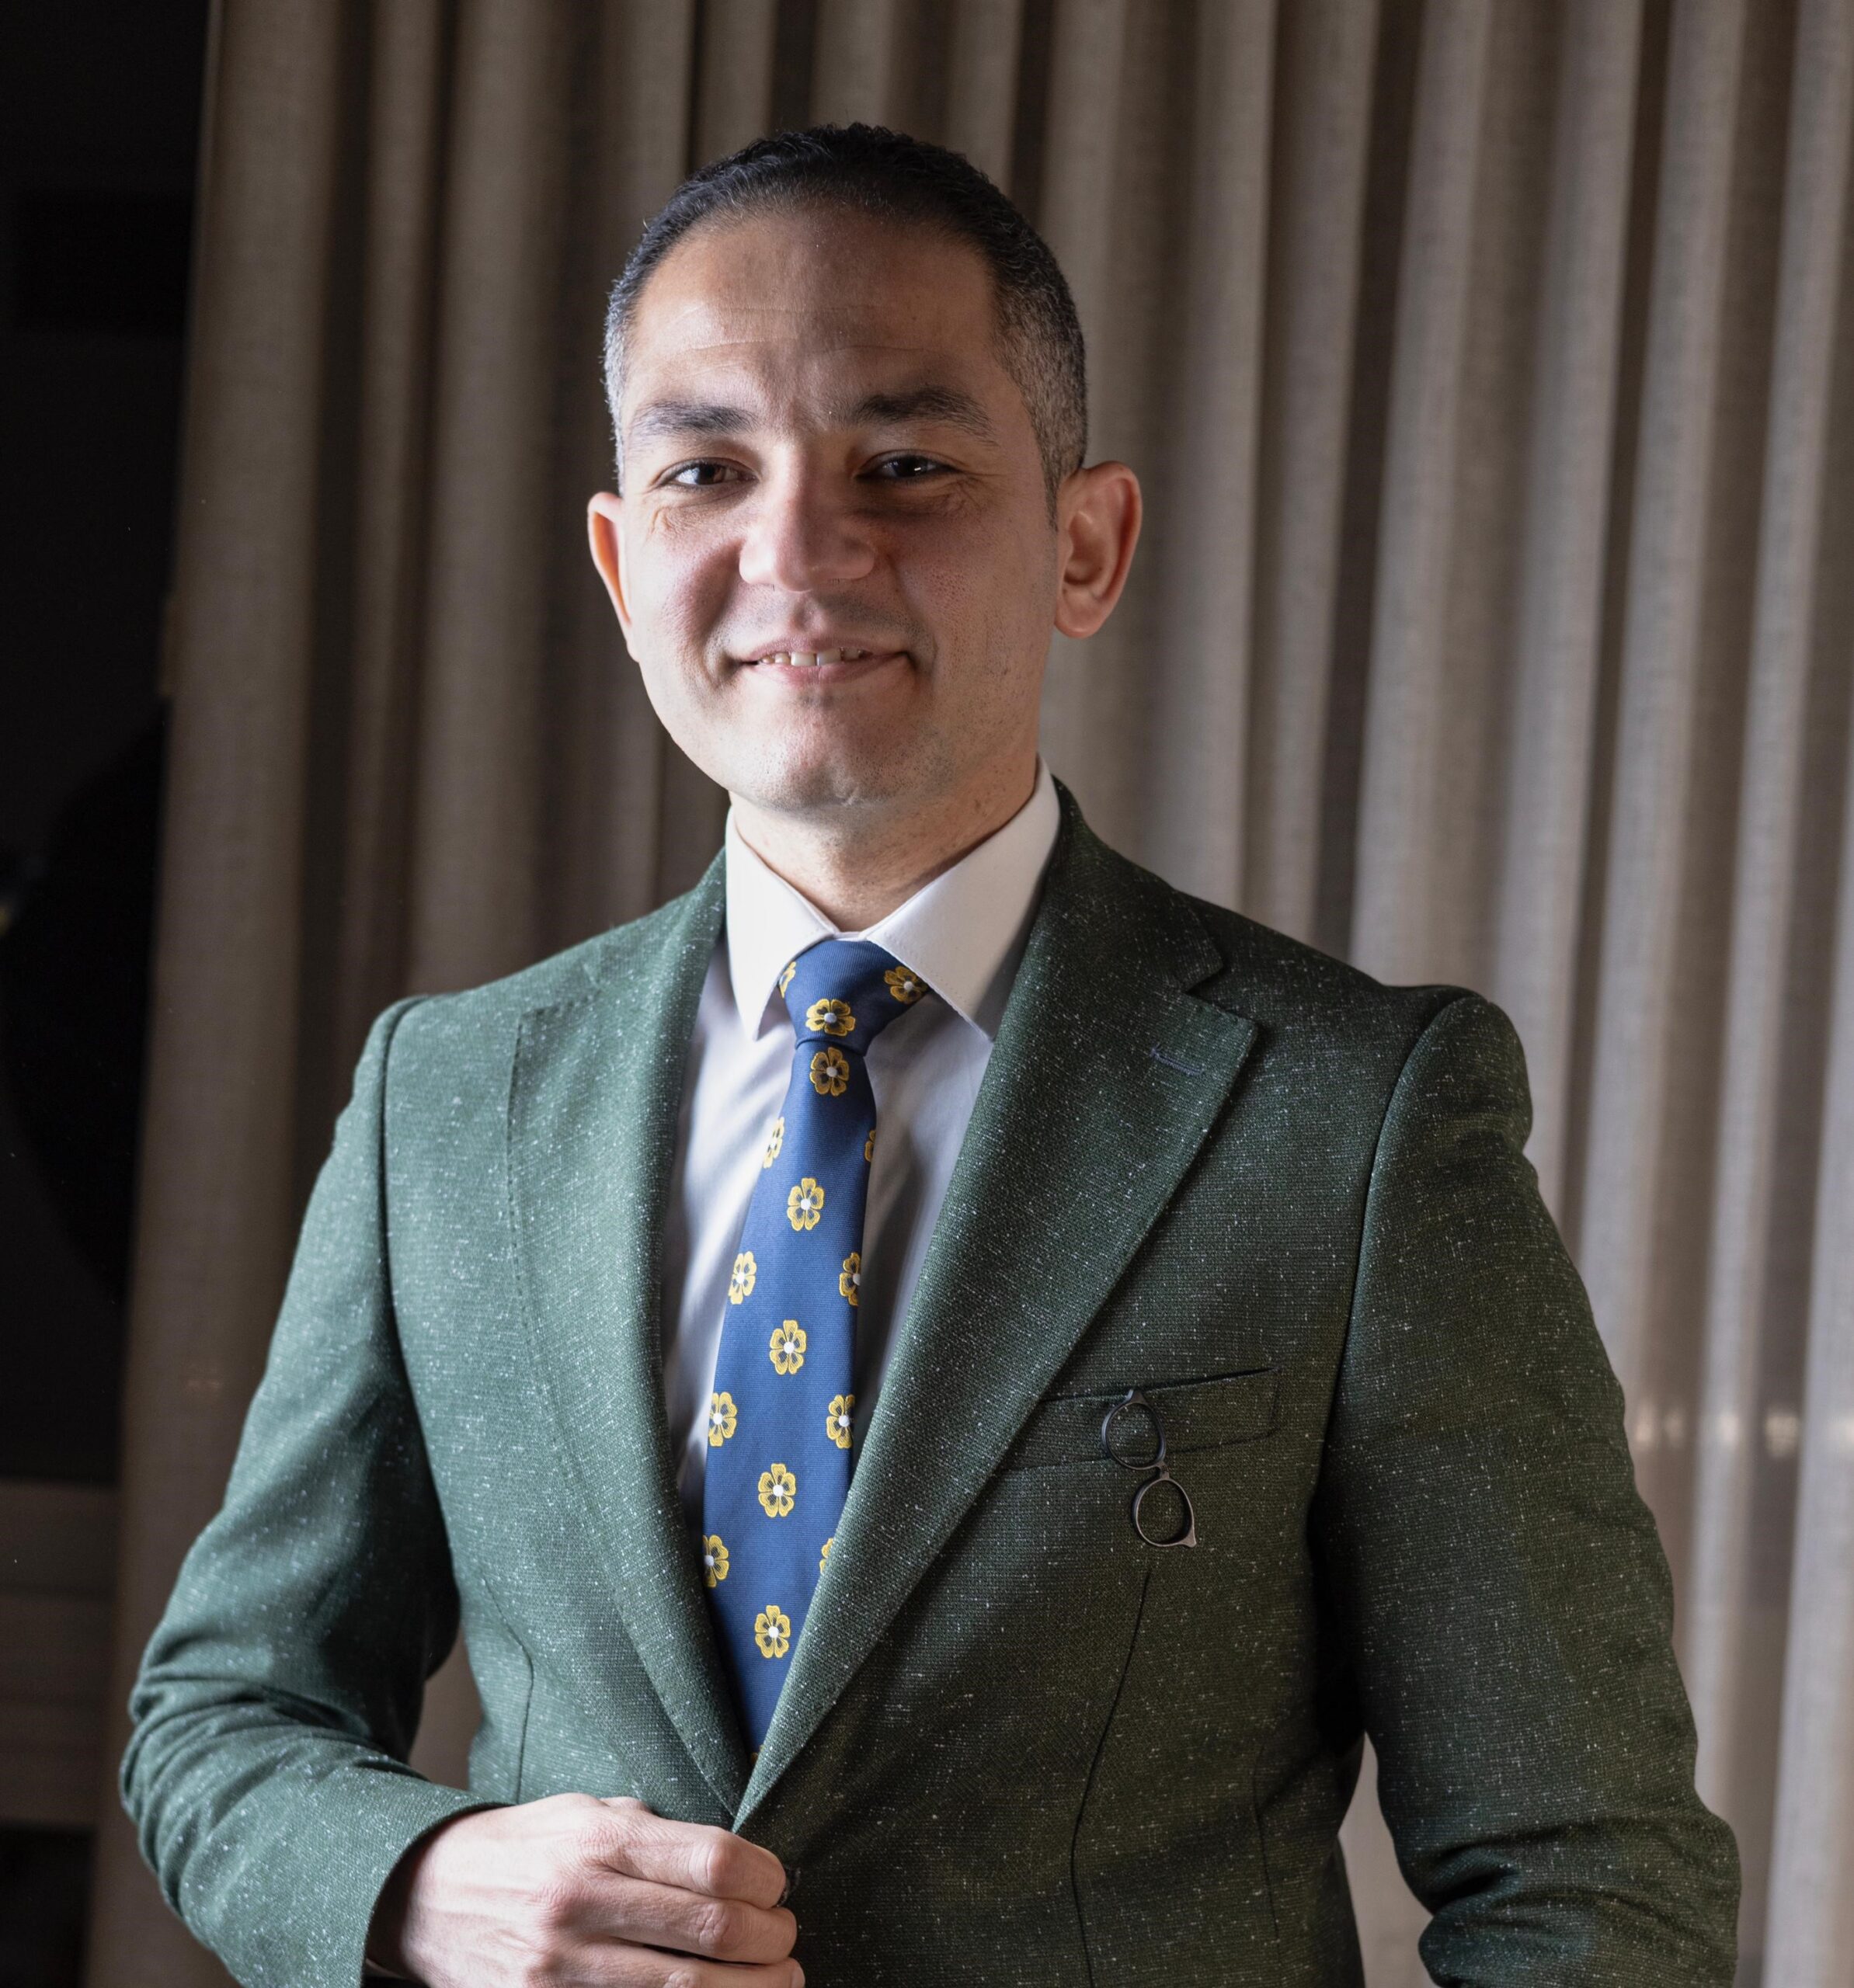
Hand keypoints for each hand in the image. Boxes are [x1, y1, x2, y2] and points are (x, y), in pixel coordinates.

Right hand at [367, 1794, 801, 1985]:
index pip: (713, 1860)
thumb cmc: (524, 1848)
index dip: (766, 1877)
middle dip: (771, 1941)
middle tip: (787, 1940)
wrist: (425, 1896)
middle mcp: (582, 1902)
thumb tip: (739, 1865)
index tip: (779, 1885)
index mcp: (599, 1839)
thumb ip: (655, 1834)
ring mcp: (561, 1968)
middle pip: (711, 1930)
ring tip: (778, 1982)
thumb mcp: (586, 1812)